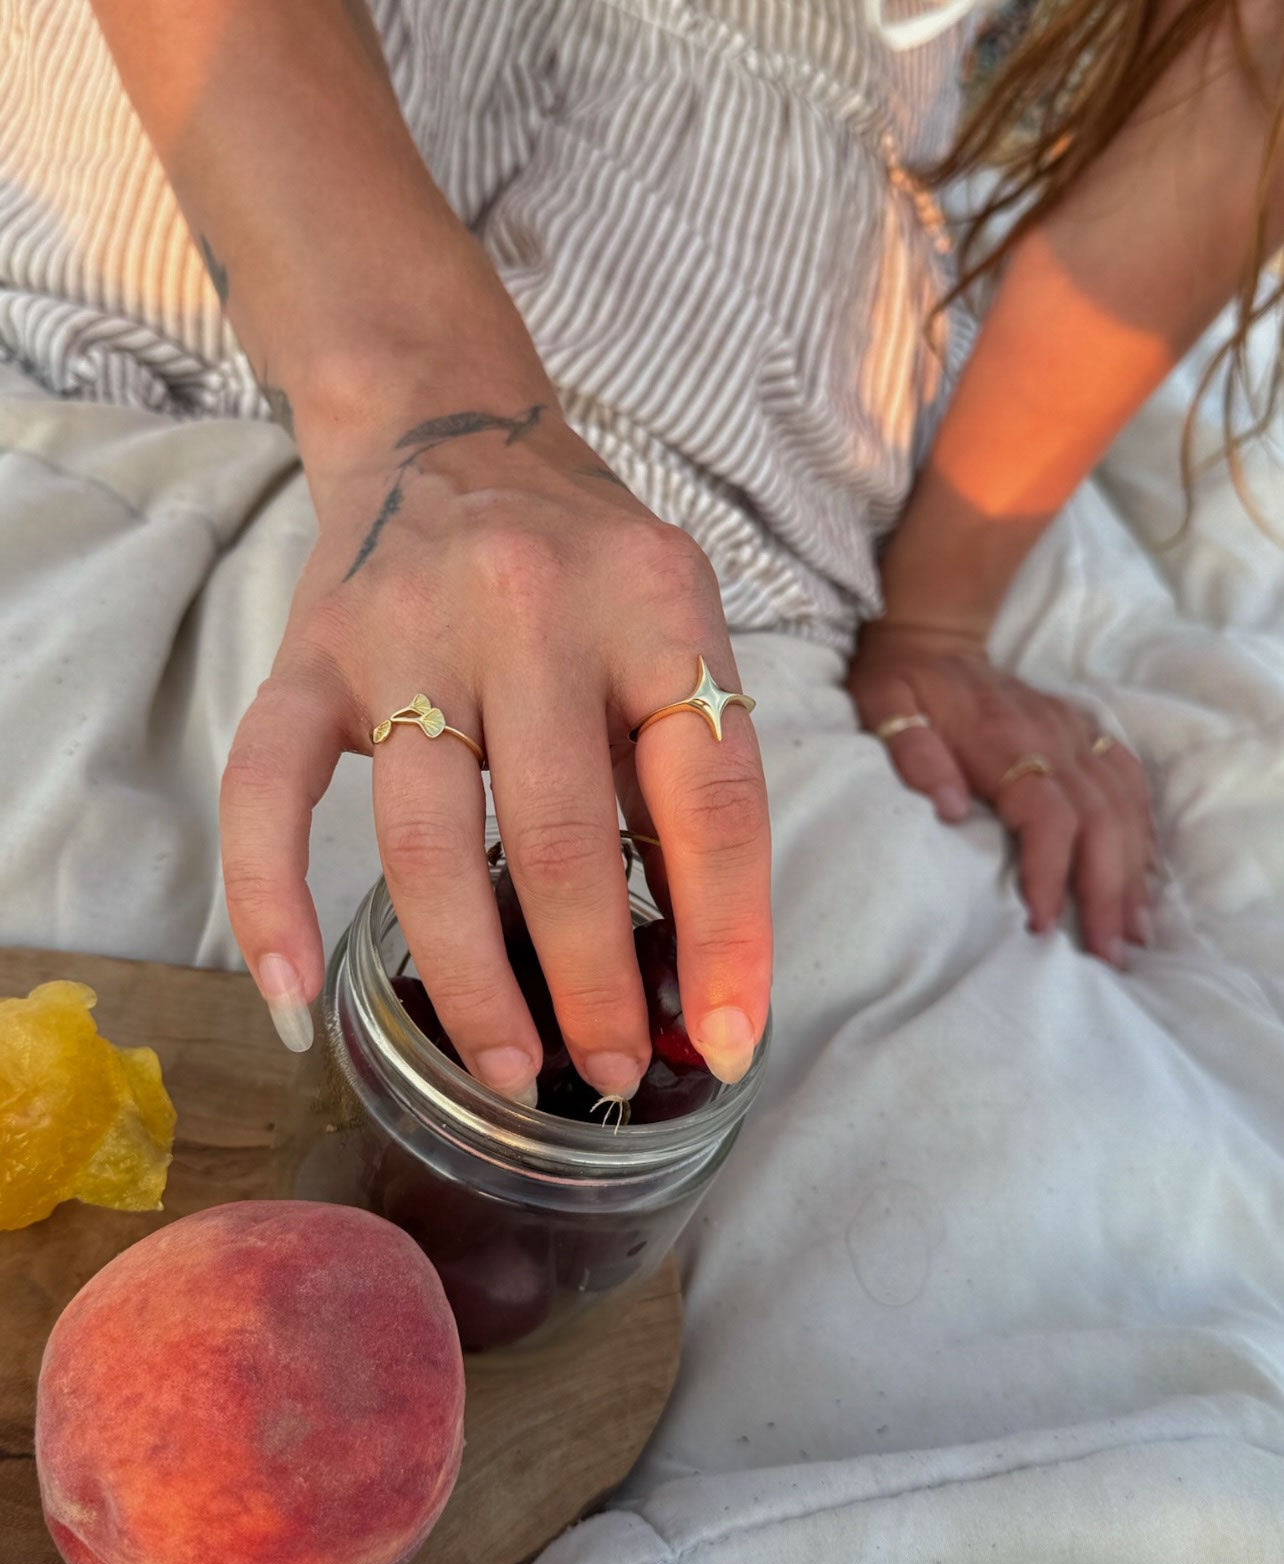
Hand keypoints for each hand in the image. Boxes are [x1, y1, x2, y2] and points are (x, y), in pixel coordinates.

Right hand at [220, 390, 771, 1094]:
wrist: (446, 427)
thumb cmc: (583, 559)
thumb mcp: (673, 631)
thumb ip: (686, 771)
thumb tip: (700, 960)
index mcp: (652, 603)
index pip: (709, 798)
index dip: (727, 935)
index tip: (727, 1041)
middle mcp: (530, 606)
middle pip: (563, 838)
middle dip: (593, 985)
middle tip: (612, 1077)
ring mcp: (404, 629)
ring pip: (427, 841)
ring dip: (472, 981)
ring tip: (509, 1070)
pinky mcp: (307, 654)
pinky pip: (268, 793)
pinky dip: (271, 904)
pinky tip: (294, 1001)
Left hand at [848, 621, 1154, 965]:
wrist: (933, 635)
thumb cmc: (903, 683)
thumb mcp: (885, 708)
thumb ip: (913, 755)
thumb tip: (948, 807)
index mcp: (1007, 738)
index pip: (1047, 814)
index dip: (1049, 870)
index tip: (1040, 922)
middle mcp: (1054, 736)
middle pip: (1099, 821)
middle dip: (1106, 890)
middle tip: (1108, 952)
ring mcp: (1075, 733)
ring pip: (1123, 807)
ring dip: (1132, 872)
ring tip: (1133, 931)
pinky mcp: (1083, 733)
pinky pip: (1128, 782)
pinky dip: (1141, 830)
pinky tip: (1142, 874)